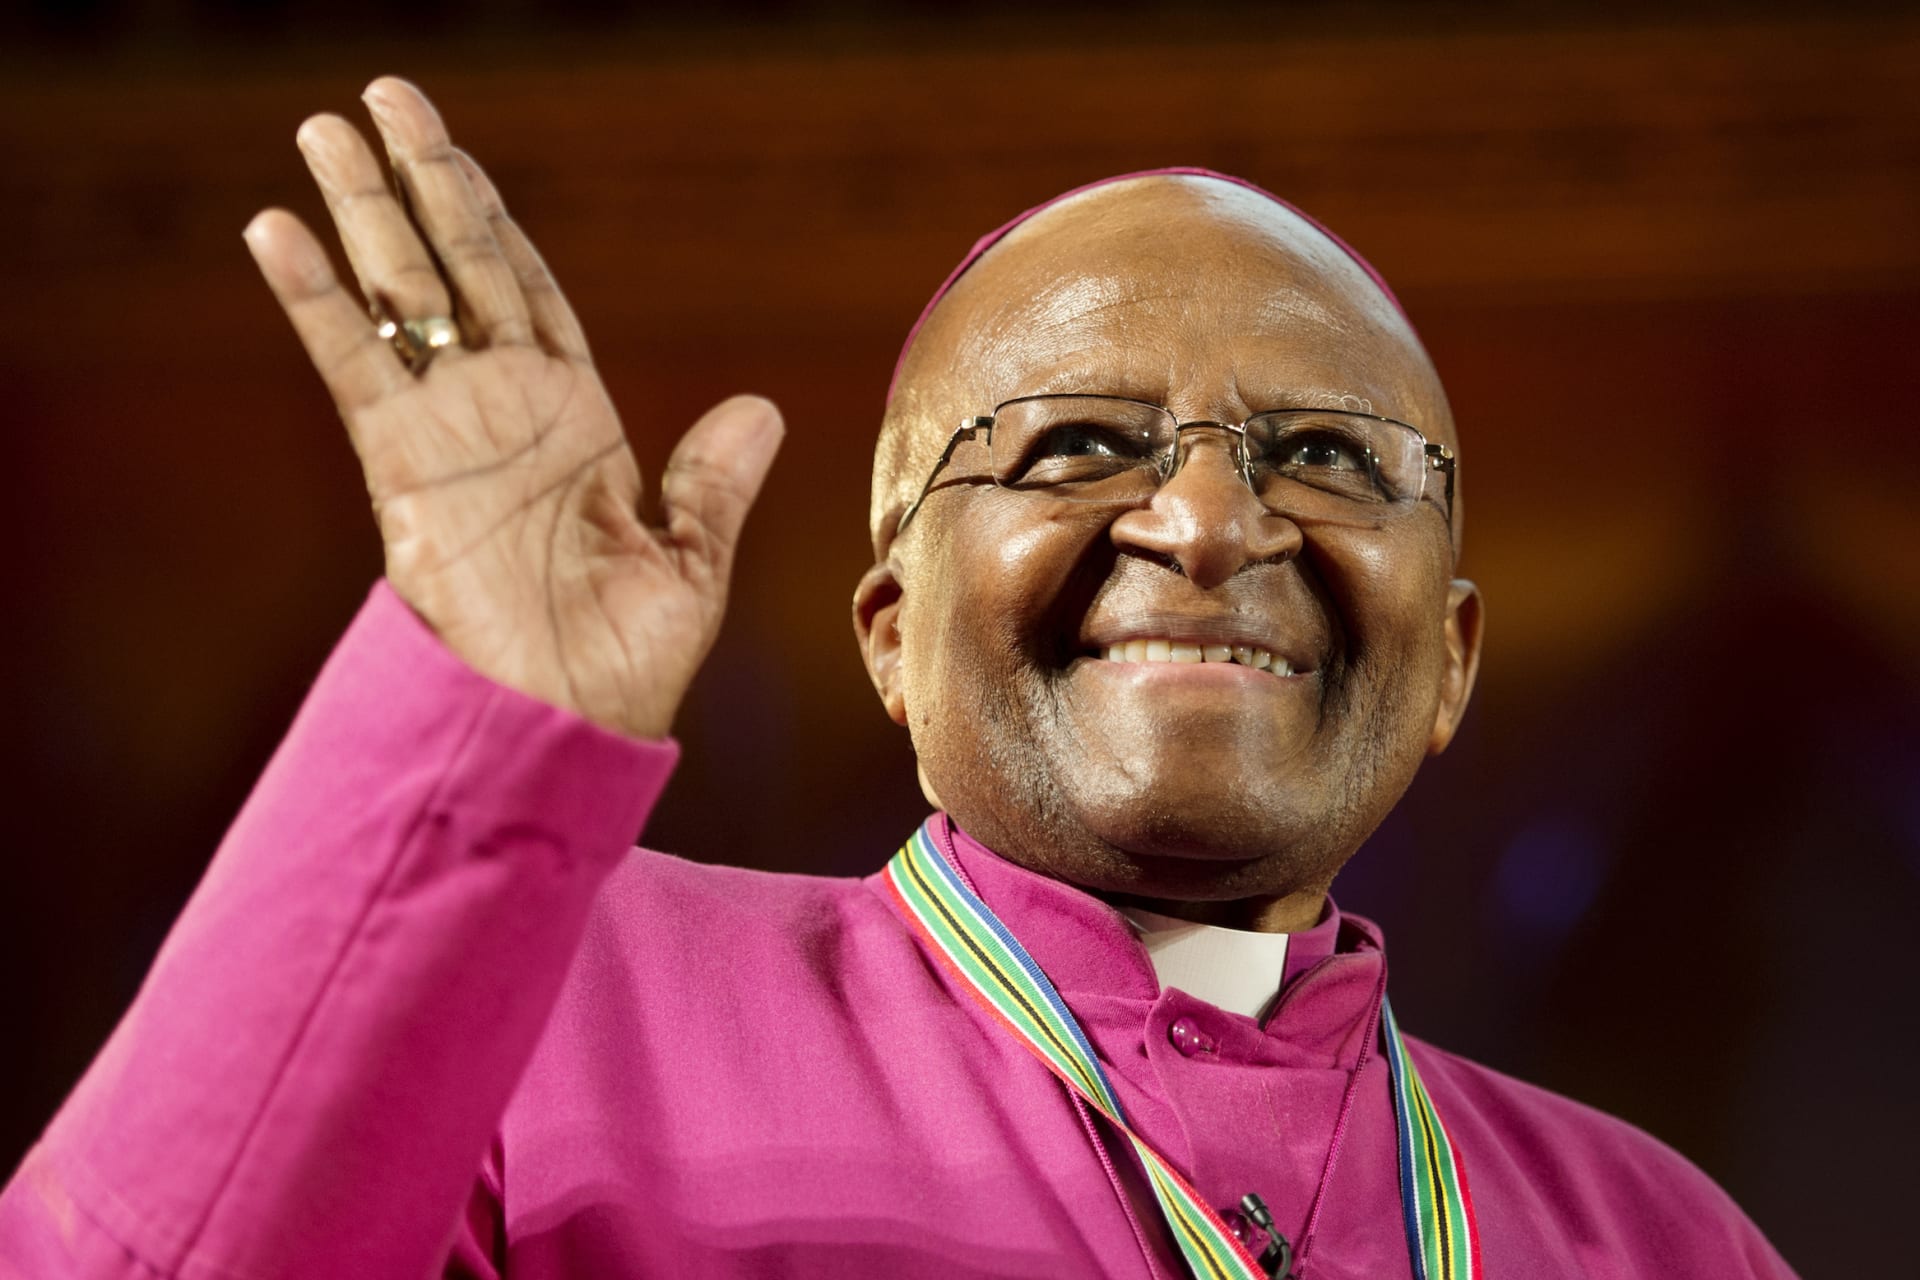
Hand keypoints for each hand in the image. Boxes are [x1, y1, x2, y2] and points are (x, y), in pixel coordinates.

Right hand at [244, 78, 781, 739]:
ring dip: (365, 214)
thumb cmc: (626, 663)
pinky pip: (356, 365)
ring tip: (325, 131)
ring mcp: (449, 431)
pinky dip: (319, 299)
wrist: (562, 724)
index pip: (531, 292)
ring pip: (404, 296)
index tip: (458, 159)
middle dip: (424, 184)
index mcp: (578, 421)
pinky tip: (280, 230)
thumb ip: (712, 484)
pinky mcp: (404, 466)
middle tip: (384, 97)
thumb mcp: (688, 563)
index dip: (495, 224)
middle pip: (461, 268)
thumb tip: (760, 408)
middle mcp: (506, 410)